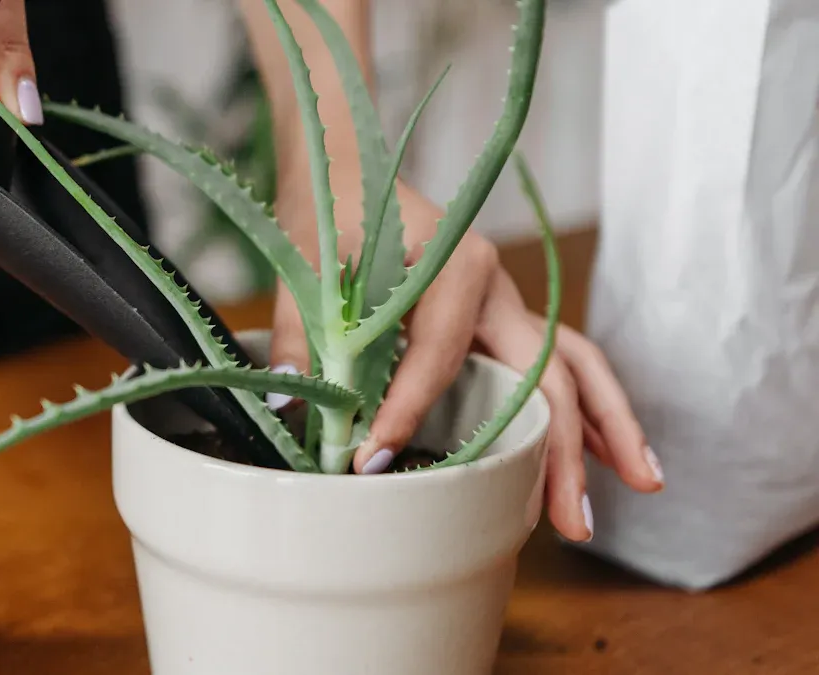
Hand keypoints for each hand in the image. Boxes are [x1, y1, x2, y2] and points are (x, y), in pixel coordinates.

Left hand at [268, 155, 664, 542]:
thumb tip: (293, 399)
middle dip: (565, 451)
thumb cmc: (334, 212)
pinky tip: (603, 457)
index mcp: (456, 263)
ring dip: (607, 430)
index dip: (408, 411)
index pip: (440, 354)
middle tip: (576, 522)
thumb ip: (301, 333)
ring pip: (575, 368)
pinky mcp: (499, 320)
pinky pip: (556, 366)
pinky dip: (582, 412)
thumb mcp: (308, 267)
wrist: (350, 172)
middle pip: (549, 373)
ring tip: (643, 486)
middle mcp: (497, 285)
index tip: (372, 459)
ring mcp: (506, 304)